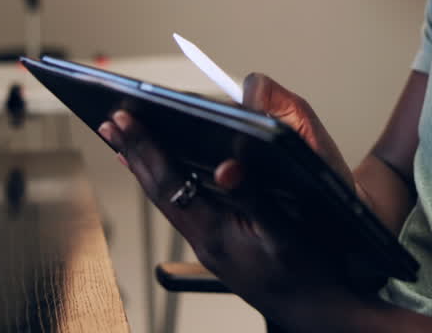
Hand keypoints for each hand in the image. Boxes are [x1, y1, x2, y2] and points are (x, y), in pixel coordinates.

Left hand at [96, 73, 362, 326]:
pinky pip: (185, 207)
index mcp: (216, 234)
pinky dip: (169, 183)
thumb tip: (227, 167)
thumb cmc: (311, 273)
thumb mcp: (288, 232)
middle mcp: (205, 240)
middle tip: (110, 121)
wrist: (321, 313)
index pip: (169, 183)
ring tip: (125, 142)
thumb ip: (255, 198)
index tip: (123, 119)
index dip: (146, 147)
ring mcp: (211, 245)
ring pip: (169, 199)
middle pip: (159, 190)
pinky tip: (166, 173)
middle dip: (135, 153)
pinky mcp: (220, 246)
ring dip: (147, 168)